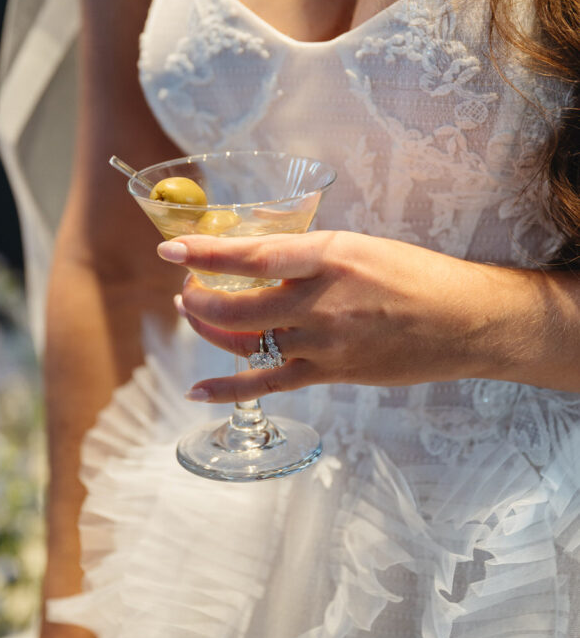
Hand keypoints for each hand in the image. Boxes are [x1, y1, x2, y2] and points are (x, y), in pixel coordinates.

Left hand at [158, 230, 524, 401]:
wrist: (465, 321)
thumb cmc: (417, 276)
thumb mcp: (360, 247)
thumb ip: (310, 257)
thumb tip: (262, 260)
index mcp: (330, 256)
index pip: (253, 255)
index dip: (207, 253)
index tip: (172, 249)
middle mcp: (322, 301)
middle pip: (239, 305)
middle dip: (199, 297)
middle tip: (184, 287)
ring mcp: (325, 342)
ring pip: (247, 342)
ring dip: (209, 330)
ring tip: (191, 314)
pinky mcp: (331, 373)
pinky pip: (270, 383)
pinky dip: (230, 389)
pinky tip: (199, 391)